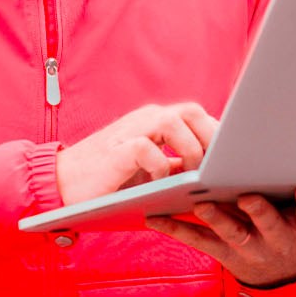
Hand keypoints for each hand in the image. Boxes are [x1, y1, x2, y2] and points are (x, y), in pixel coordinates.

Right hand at [56, 102, 218, 204]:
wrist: (64, 185)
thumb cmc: (112, 182)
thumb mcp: (152, 173)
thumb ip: (177, 167)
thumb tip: (216, 178)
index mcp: (156, 121)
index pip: (198, 115)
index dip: (218, 134)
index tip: (231, 160)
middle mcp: (145, 119)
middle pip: (192, 111)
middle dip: (211, 139)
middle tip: (217, 169)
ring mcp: (130, 131)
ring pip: (173, 122)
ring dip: (189, 150)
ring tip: (191, 175)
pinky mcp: (116, 150)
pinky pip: (146, 148)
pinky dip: (159, 167)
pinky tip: (158, 183)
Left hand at [147, 187, 295, 287]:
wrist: (283, 279)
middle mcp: (275, 239)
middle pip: (266, 224)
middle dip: (258, 210)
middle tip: (247, 194)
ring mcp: (247, 247)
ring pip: (229, 233)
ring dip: (213, 218)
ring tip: (196, 202)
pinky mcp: (221, 251)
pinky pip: (195, 241)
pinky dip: (174, 229)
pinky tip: (152, 216)